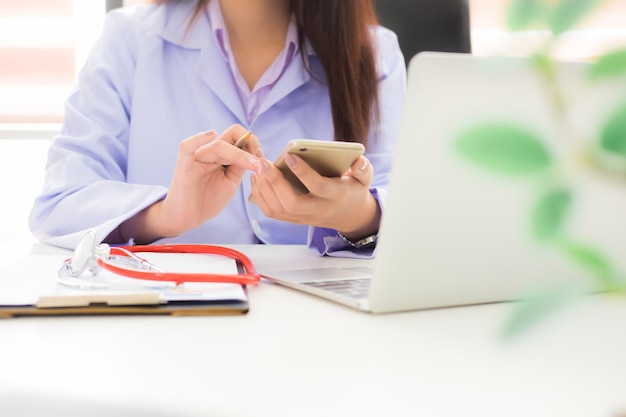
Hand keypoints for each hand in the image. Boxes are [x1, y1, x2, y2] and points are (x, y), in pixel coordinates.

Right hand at [120, 125, 262, 242]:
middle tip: (260, 162)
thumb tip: (256, 154)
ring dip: (239, 154)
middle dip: (250, 145)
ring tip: (253, 165)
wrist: (186, 218)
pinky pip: (188, 146)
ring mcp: (196, 157)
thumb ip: (240, 166)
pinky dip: (198, 139)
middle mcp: (209, 151)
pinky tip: (211, 135)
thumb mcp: (230, 182)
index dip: (253, 143)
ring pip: (218, 145)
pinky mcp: (184, 165)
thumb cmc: (207, 201)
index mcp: (221, 154)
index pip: (239, 136)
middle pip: (231, 133)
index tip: (263, 160)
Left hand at [249, 153, 380, 238]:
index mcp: (335, 196)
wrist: (349, 215)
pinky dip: (260, 196)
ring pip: (278, 210)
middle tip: (265, 162)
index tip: (289, 156)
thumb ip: (363, 169)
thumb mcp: (364, 178)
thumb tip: (358, 161)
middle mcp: (318, 210)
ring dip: (264, 188)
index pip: (318, 187)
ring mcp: (304, 218)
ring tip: (258, 167)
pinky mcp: (293, 220)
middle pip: (292, 203)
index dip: (303, 172)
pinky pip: (272, 212)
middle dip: (275, 182)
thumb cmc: (353, 189)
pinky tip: (257, 178)